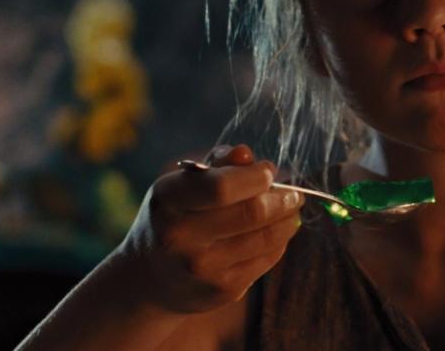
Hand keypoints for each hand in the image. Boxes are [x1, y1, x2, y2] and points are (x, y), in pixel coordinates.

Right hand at [116, 144, 303, 313]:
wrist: (150, 280)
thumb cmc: (175, 218)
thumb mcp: (183, 186)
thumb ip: (218, 166)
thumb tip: (246, 154)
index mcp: (168, 199)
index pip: (223, 187)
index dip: (257, 176)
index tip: (269, 171)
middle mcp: (181, 236)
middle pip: (252, 212)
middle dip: (282, 198)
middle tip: (293, 193)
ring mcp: (202, 267)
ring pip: (266, 237)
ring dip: (288, 219)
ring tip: (291, 209)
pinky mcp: (222, 290)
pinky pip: (267, 258)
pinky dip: (279, 241)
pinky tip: (277, 232)